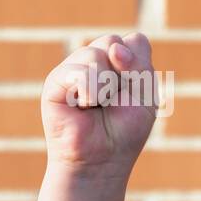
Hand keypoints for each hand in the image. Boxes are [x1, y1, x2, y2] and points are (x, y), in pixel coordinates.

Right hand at [40, 32, 158, 181]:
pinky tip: (84, 106)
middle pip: (113, 41)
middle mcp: (94, 60)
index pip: (133, 41)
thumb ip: (139, 65)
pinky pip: (77, 72)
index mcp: (118, 61)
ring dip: (106, 85)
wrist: (102, 158)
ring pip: (95, 53)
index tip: (135, 89)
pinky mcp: (55, 81)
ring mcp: (73, 68)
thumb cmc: (124, 129)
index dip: (139, 64)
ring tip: (98, 105)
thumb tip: (114, 47)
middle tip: (114, 99)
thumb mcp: (145, 95)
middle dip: (123, 74)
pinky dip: (90, 91)